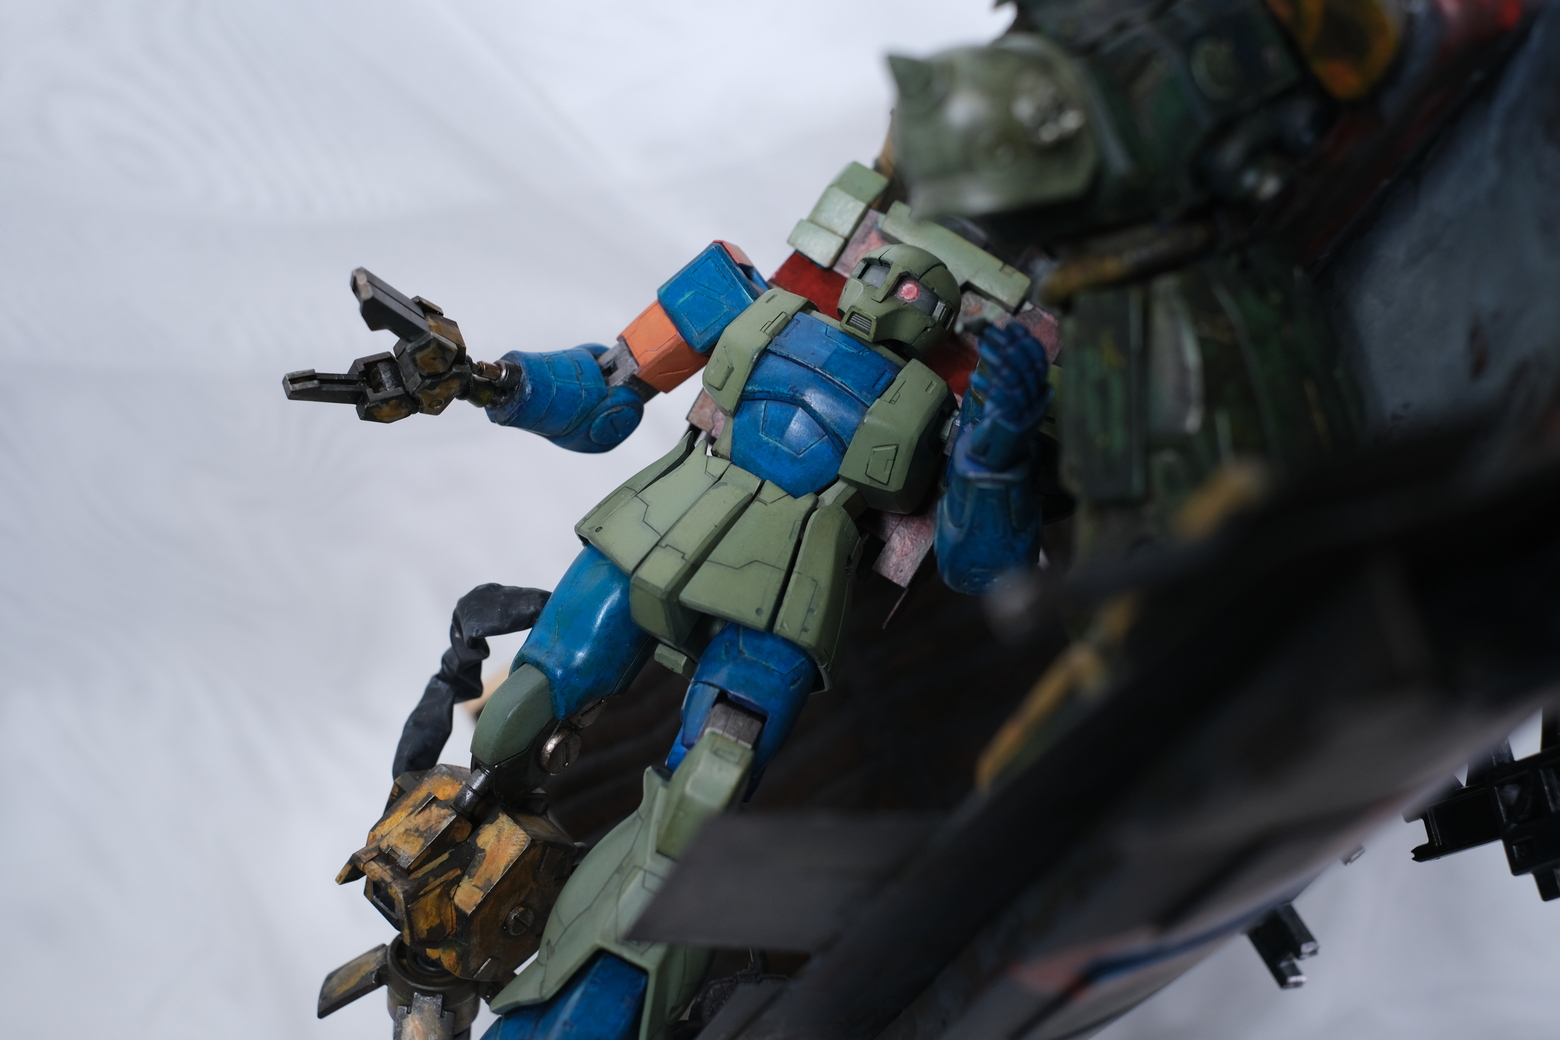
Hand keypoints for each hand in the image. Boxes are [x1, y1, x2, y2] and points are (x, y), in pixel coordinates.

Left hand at [966, 323, 1051, 469]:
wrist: (996, 464)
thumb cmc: (998, 426)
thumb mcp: (1005, 397)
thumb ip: (1004, 372)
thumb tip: (993, 339)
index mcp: (1039, 393)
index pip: (1038, 361)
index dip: (1026, 342)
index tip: (1010, 325)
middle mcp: (1037, 402)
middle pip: (1027, 367)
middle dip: (1009, 345)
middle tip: (990, 331)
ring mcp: (1026, 414)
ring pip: (1016, 380)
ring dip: (998, 361)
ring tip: (982, 347)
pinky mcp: (1011, 425)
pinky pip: (1002, 400)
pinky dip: (988, 386)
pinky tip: (973, 377)